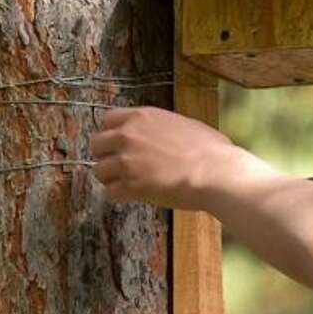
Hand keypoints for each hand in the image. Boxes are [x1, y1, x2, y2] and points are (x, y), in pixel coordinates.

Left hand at [90, 106, 243, 209]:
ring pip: (99, 171)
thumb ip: (161, 127)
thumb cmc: (210, 149)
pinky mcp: (130, 187)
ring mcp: (126, 162)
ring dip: (111, 179)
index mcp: (141, 117)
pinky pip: (110, 194)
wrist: (216, 172)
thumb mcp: (183, 124)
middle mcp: (128, 136)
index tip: (118, 144)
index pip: (107, 120)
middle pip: (96, 145)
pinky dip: (120, 197)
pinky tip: (134, 196)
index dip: (111, 134)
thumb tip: (160, 134)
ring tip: (128, 184)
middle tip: (120, 166)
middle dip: (106, 156)